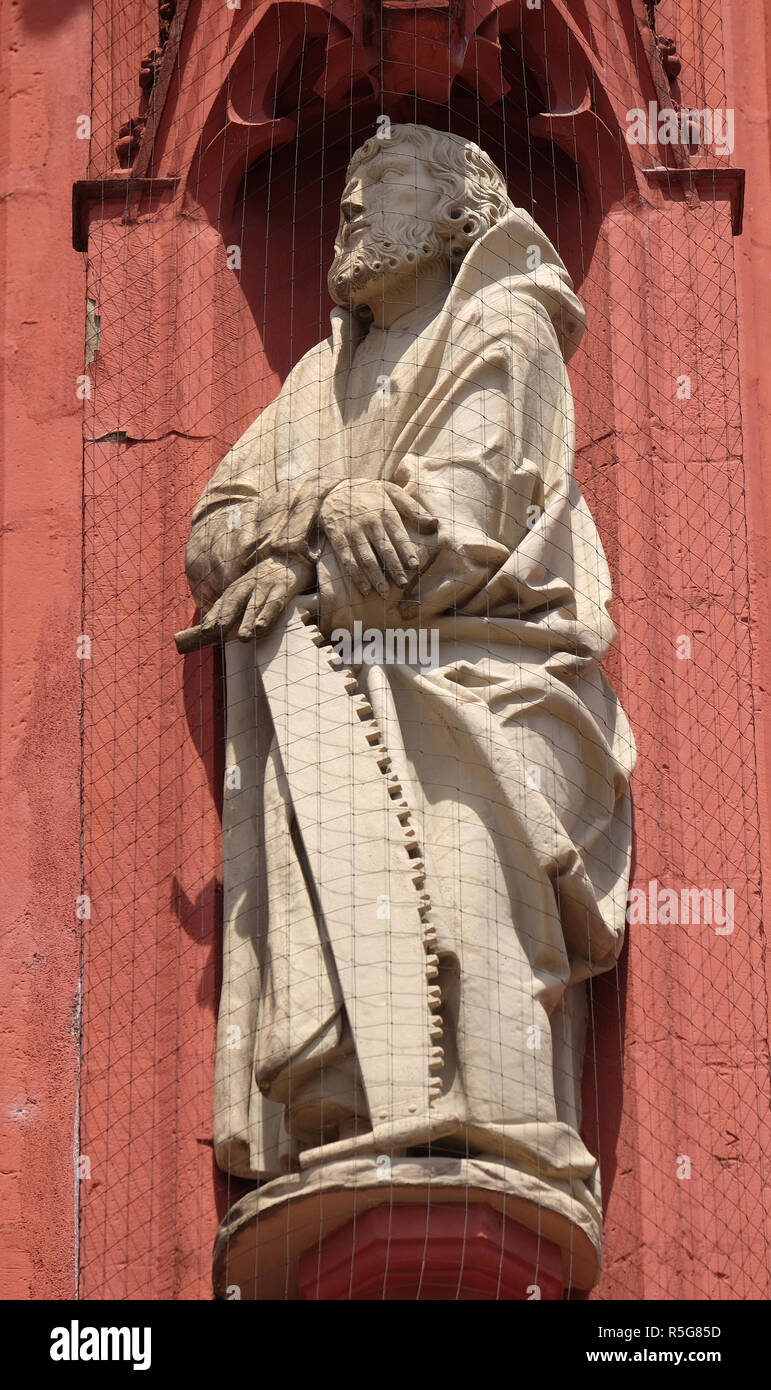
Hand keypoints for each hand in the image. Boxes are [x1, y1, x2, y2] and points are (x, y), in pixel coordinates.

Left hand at [198, 556, 312, 642]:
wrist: (294, 558)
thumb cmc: (268, 583)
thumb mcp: (249, 593)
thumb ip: (234, 611)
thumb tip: (214, 634)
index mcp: (238, 588)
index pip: (221, 604)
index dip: (211, 617)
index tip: (201, 632)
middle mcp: (249, 585)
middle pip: (233, 602)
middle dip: (221, 616)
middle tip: (209, 633)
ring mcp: (266, 585)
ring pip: (254, 604)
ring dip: (247, 620)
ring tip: (242, 637)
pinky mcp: (284, 587)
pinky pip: (275, 603)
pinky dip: (267, 614)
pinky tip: (261, 626)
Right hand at [319, 480, 438, 597]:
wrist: (333, 488)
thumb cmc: (369, 493)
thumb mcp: (392, 492)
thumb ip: (413, 508)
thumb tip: (435, 523)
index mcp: (385, 510)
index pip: (398, 534)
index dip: (406, 551)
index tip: (414, 566)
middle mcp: (369, 521)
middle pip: (383, 548)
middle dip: (393, 567)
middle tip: (402, 584)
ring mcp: (352, 530)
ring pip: (365, 557)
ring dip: (375, 576)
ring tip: (384, 593)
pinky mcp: (337, 537)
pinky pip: (347, 559)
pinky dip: (356, 575)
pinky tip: (365, 589)